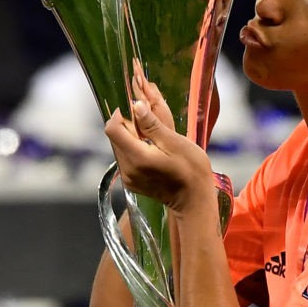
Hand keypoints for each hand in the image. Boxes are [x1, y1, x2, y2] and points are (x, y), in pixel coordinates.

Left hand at [104, 80, 214, 216]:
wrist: (194, 200)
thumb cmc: (192, 170)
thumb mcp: (175, 142)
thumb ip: (153, 125)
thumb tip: (136, 106)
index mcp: (138, 157)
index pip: (113, 128)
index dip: (121, 114)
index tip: (136, 108)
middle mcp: (127, 168)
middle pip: (115, 136)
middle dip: (128, 124)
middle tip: (148, 119)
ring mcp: (128, 177)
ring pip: (119, 146)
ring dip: (132, 136)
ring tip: (153, 136)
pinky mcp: (131, 182)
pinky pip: (126, 158)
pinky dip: (135, 148)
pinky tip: (152, 149)